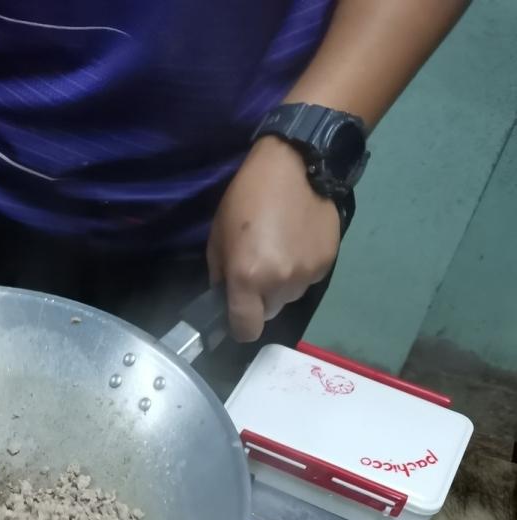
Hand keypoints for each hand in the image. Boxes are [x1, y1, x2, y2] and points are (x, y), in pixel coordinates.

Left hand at [207, 136, 340, 342]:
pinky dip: (300, 270)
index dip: (239, 326)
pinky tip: (297, 243)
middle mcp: (280, 283)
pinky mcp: (327, 264)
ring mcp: (306, 275)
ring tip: (280, 251)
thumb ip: (220, 275)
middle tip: (257, 271)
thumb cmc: (247, 196)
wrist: (297, 164)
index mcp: (248, 278)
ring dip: (281, 284)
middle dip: (260, 300)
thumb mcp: (218, 236)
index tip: (237, 314)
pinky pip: (307, 280)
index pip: (246, 330)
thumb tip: (224, 297)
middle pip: (268, 314)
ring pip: (289, 297)